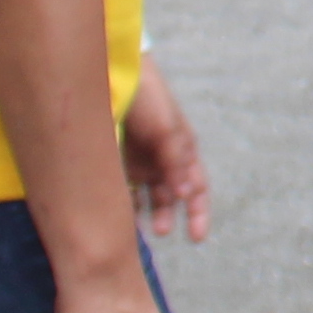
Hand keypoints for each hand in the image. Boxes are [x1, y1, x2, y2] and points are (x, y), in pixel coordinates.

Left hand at [121, 60, 212, 243]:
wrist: (113, 74)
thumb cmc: (149, 99)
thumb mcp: (168, 129)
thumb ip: (177, 162)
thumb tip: (188, 195)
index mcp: (184, 150)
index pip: (197, 188)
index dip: (199, 213)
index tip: (197, 238)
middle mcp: (164, 159)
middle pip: (172, 197)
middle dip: (168, 216)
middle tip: (159, 232)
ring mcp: (140, 160)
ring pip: (146, 196)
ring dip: (145, 213)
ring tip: (136, 228)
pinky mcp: (117, 160)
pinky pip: (122, 188)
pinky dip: (122, 202)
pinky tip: (115, 212)